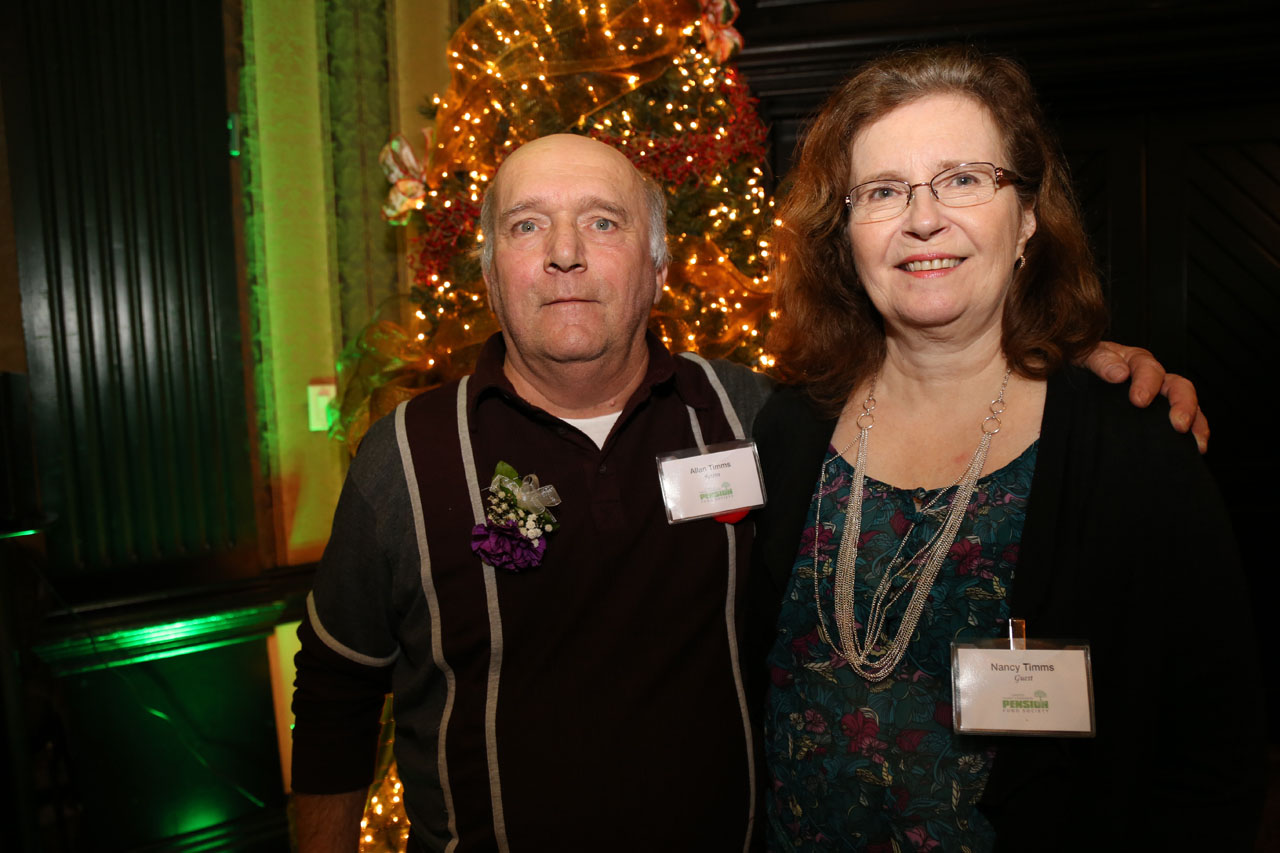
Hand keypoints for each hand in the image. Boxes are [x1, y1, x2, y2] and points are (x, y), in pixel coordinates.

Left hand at [1082, 342, 1208, 452]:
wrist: (1080, 381)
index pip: (1147, 367)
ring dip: (1195, 420)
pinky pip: (1187, 419)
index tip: (1139, 400)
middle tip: (1178, 424)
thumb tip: (1119, 373)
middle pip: (1177, 385)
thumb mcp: (1085, 356)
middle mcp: (1153, 376)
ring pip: (1188, 403)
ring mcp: (1160, 395)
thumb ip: (1100, 361)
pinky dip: (1196, 432)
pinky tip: (1197, 448)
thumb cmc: (1083, 364)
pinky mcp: (1160, 414)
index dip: (1147, 382)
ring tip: (1196, 441)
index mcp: (1134, 361)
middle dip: (1182, 404)